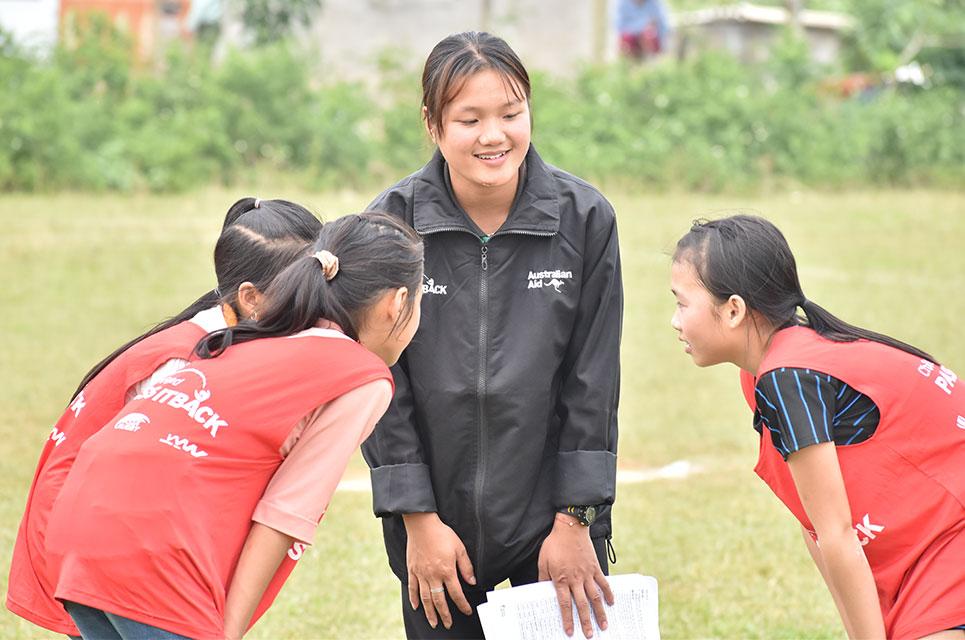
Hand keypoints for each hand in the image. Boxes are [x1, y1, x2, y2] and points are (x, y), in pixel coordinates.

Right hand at [403, 512, 475, 628]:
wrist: (422, 525)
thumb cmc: (442, 534)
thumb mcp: (459, 548)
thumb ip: (466, 567)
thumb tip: (472, 582)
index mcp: (447, 570)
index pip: (456, 593)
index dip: (462, 605)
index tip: (466, 611)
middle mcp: (433, 575)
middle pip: (439, 600)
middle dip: (444, 615)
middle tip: (447, 624)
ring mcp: (421, 574)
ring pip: (425, 598)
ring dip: (429, 612)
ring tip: (433, 622)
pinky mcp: (412, 569)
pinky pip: (412, 588)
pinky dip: (414, 599)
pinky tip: (417, 607)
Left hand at [538, 513, 613, 637]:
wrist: (570, 528)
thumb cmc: (554, 544)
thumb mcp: (543, 561)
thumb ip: (544, 578)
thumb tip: (542, 590)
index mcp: (561, 579)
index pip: (565, 604)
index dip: (567, 619)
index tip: (570, 632)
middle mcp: (576, 579)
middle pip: (582, 605)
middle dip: (585, 622)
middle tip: (589, 635)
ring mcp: (587, 574)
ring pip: (595, 597)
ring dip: (600, 613)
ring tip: (604, 625)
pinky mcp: (595, 567)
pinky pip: (604, 583)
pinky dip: (608, 593)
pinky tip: (612, 603)